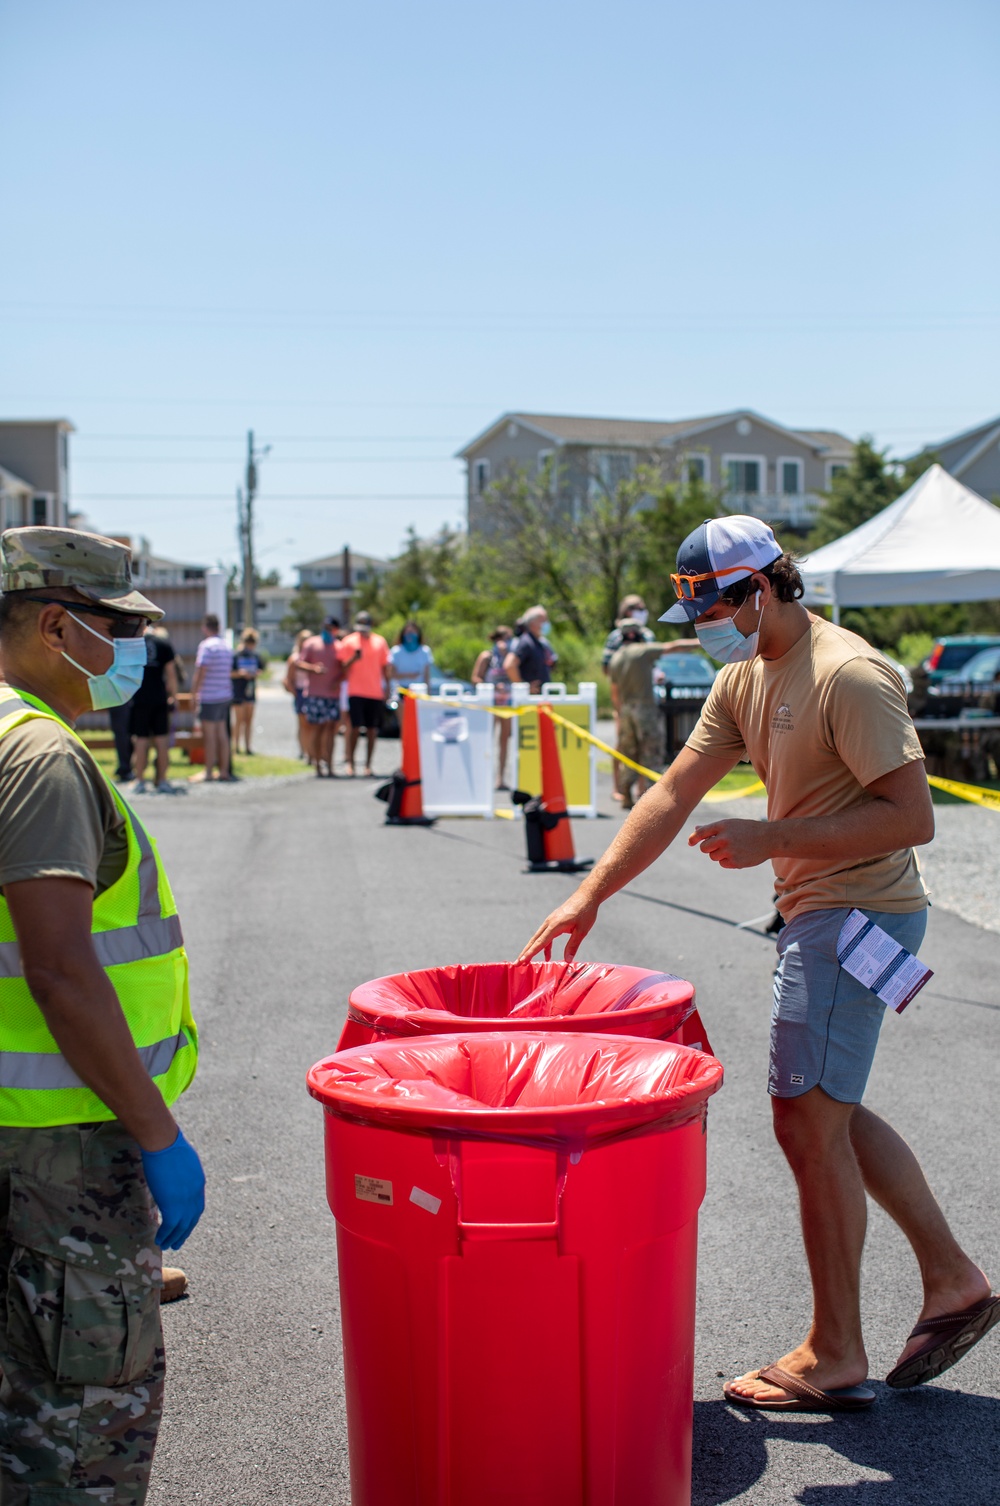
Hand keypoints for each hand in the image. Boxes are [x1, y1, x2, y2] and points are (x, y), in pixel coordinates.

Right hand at [140, 1128, 205, 1250]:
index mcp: (198, 1181)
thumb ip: (182, 1173)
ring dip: (174, 1238)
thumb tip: (174, 1178)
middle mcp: (195, 1193)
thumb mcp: (181, 1159)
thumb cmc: (168, 1143)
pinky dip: (165, 1235)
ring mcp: (185, 1200)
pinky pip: (170, 1226)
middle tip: (178, 1242)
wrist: (163, 1142)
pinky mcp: (173, 1205)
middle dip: (185, 1231)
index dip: (191, 1217)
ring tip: (167, 1246)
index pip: (197, 1205)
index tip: (185, 1225)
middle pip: (192, 1218)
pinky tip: (159, 1240)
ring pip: (182, 1226)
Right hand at [519, 891, 598, 961]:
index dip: (531, 953)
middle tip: (516, 963)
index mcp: (555, 925)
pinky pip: (545, 935)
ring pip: (538, 937)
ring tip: (525, 961)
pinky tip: (547, 956)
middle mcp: (549, 922)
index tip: (522, 960)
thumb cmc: (586, 912)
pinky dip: (544, 946)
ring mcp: (550, 921)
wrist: (586, 896)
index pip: (541, 942)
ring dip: (532, 949)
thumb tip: (567, 960)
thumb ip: (573, 945)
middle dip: (525, 952)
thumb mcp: (582, 930)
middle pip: (534, 940)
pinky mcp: (554, 921)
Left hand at [688, 818, 770, 868]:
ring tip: (733, 849)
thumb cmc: (748, 830)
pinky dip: (727, 861)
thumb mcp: (731, 824)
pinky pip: (722, 864)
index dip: (693, 838)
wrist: (769, 839)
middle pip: (704, 848)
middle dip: (708, 848)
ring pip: (713, 857)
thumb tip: (695, 829)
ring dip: (719, 855)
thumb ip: (713, 828)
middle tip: (718, 846)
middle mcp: (724, 837)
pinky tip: (738, 855)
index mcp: (723, 825)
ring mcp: (730, 850)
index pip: (701, 832)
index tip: (690, 842)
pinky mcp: (735, 862)